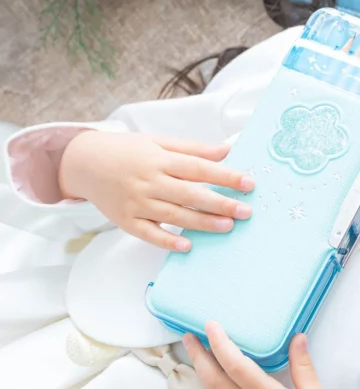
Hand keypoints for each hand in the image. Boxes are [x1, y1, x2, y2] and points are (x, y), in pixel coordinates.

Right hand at [58, 130, 255, 251]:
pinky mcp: (125, 221)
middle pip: (190, 195)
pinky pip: (149, 234)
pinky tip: (187, 246)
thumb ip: (194, 148)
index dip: (226, 176)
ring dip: (202, 223)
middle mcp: (149, 182)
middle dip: (221, 204)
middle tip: (246, 211)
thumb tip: (227, 150)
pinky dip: (167, 241)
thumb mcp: (159, 142)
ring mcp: (136, 203)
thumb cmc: (126, 151)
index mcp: (160, 160)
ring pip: (174, 216)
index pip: (199, 169)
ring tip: (228, 227)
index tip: (249, 183)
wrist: (83, 163)